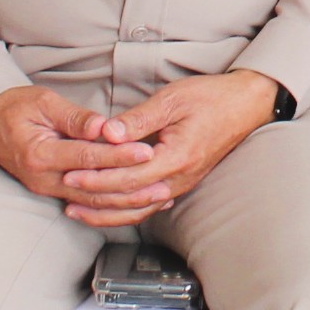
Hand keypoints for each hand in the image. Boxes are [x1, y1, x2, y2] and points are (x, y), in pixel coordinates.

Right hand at [0, 83, 161, 217]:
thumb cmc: (16, 108)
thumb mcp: (44, 102)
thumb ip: (75, 118)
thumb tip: (104, 127)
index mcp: (40, 154)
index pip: (87, 158)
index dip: (118, 156)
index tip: (146, 151)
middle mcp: (43, 179)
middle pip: (94, 189)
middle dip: (130, 187)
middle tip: (162, 182)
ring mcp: (48, 189)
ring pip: (93, 203)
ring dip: (127, 202)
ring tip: (158, 196)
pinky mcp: (55, 192)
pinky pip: (88, 203)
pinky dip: (114, 205)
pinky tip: (138, 202)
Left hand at [44, 71, 284, 221]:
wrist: (246, 105)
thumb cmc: (211, 98)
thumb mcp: (172, 100)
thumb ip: (138, 120)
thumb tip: (107, 133)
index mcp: (177, 157)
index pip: (128, 177)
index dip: (97, 178)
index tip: (70, 173)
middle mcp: (179, 178)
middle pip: (129, 198)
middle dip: (94, 196)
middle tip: (63, 191)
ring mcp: (181, 183)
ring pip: (138, 208)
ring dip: (106, 211)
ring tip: (77, 209)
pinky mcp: (181, 182)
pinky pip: (149, 204)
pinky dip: (125, 209)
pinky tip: (108, 209)